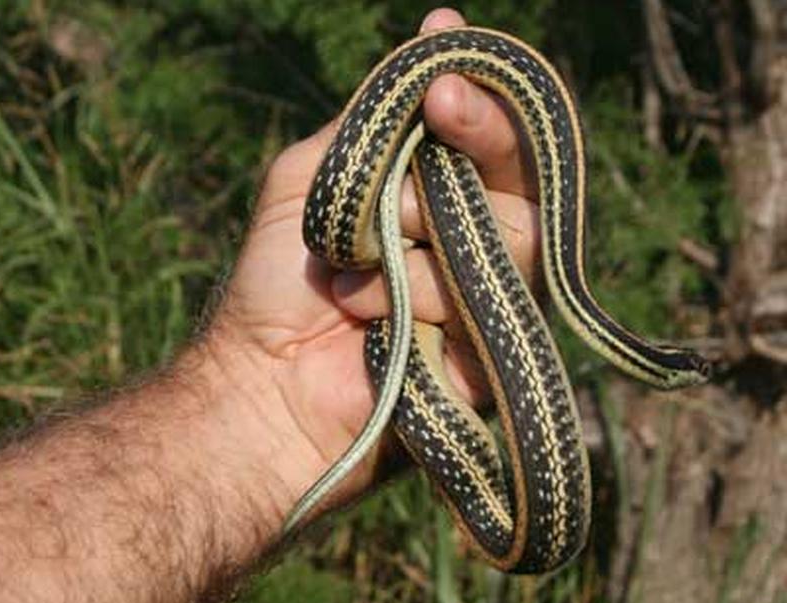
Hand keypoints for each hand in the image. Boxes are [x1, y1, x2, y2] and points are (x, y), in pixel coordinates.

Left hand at [204, 8, 542, 520]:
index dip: (485, 104)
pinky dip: (422, 296)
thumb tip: (441, 28)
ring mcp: (491, 304)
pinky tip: (370, 319)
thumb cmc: (279, 281)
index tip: (447, 75)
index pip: (494, 144)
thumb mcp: (319, 172)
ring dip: (420, 234)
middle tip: (444, 108)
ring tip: (356, 270)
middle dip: (482, 138)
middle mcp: (477, 249)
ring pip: (514, 234)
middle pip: (525, 180)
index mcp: (442, 204)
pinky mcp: (495, 359)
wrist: (261, 383)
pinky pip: (490, 302)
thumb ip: (379, 115)